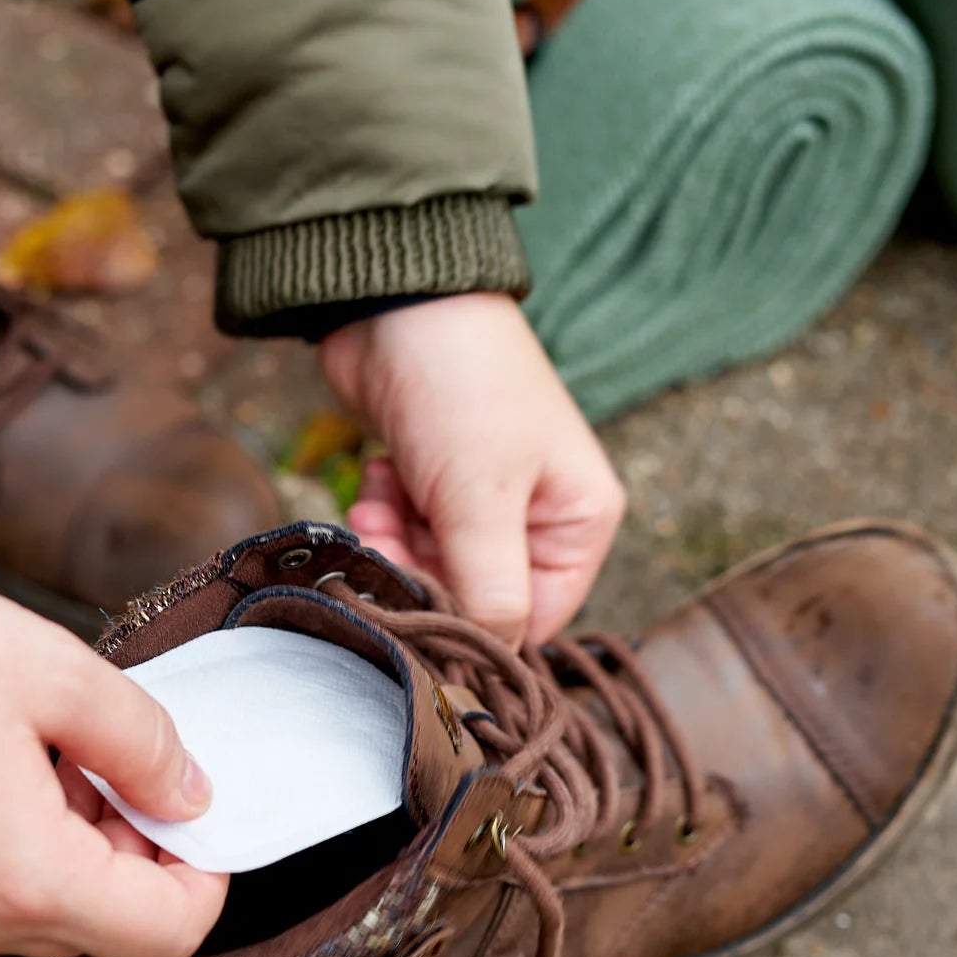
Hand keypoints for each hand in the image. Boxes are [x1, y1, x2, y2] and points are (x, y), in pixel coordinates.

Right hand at [0, 538, 226, 956]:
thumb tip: (190, 795)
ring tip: (41, 752)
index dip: (203, 877)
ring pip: (34, 916)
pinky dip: (3, 854)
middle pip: (100, 932)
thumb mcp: (53, 671)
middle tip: (112, 762)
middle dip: (130, 854)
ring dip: (66, 851)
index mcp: (20, 882)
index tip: (194, 814)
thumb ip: (145, 744)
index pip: (166, 935)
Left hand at [322, 293, 624, 645]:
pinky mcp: (434, 485)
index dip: (477, 625)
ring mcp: (484, 501)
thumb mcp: (481, 497)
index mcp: (579, 521)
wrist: (394, 301)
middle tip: (388, 542)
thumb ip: (490, 587)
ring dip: (395, 546)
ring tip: (379, 505)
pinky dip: (384, 517)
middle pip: (476, 597)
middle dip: (424, 576)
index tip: (426, 610)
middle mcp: (540, 517)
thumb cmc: (461, 387)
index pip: (535, 619)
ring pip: (432, 569)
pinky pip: (407, 535)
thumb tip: (495, 655)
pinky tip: (377, 480)